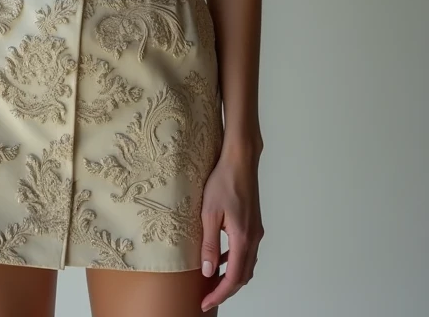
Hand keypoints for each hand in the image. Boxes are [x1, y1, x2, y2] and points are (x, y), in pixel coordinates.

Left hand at [198, 148, 263, 311]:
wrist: (240, 160)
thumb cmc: (223, 181)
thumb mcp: (209, 213)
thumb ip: (210, 244)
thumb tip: (208, 272)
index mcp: (243, 238)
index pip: (234, 278)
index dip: (220, 293)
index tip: (206, 302)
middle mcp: (253, 238)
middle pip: (243, 275)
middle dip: (226, 289)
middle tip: (207, 296)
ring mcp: (255, 231)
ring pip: (247, 264)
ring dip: (232, 276)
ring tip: (213, 282)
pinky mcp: (253, 224)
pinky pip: (246, 251)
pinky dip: (235, 261)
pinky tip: (221, 258)